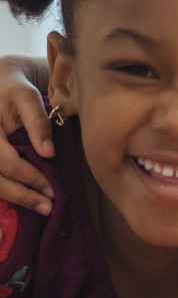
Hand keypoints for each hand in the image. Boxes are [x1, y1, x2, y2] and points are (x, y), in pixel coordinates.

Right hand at [0, 56, 53, 215]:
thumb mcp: (28, 98)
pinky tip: (21, 199)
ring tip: (39, 207)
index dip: (30, 178)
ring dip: (12, 197)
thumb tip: (49, 154)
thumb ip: (38, 124)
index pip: (7, 163)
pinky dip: (4, 191)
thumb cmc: (14, 90)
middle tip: (47, 207)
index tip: (53, 189)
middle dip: (21, 195)